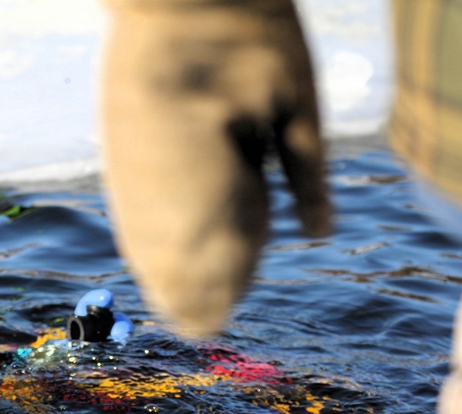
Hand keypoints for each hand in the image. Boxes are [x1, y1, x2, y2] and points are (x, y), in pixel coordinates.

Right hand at [101, 0, 330, 336]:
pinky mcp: (288, 122)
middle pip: (217, 242)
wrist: (196, 36)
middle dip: (224, 265)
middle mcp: (191, 179)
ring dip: (256, 233)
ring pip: (257, 212)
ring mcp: (239, 148)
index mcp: (146, 201)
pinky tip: (316, 231)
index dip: (187, 292)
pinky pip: (307, 172)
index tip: (203, 316)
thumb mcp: (179, 234)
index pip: (170, 265)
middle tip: (223, 268)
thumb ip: (196, 286)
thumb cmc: (166, 145)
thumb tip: (210, 329)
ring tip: (242, 223)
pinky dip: (314, 202)